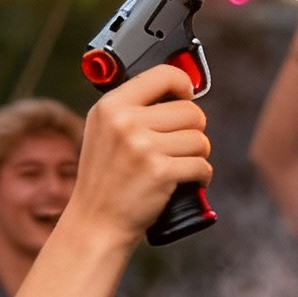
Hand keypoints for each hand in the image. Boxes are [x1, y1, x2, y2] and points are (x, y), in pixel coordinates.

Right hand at [67, 64, 211, 240]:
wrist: (95, 222)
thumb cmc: (105, 179)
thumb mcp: (104, 131)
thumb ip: (132, 109)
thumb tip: (180, 91)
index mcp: (111, 105)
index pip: (164, 74)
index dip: (184, 85)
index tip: (187, 97)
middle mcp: (125, 122)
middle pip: (191, 111)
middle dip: (193, 131)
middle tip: (180, 147)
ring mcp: (142, 147)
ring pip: (200, 139)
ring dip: (198, 155)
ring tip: (180, 166)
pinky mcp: (160, 172)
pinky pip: (202, 165)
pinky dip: (201, 176)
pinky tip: (187, 182)